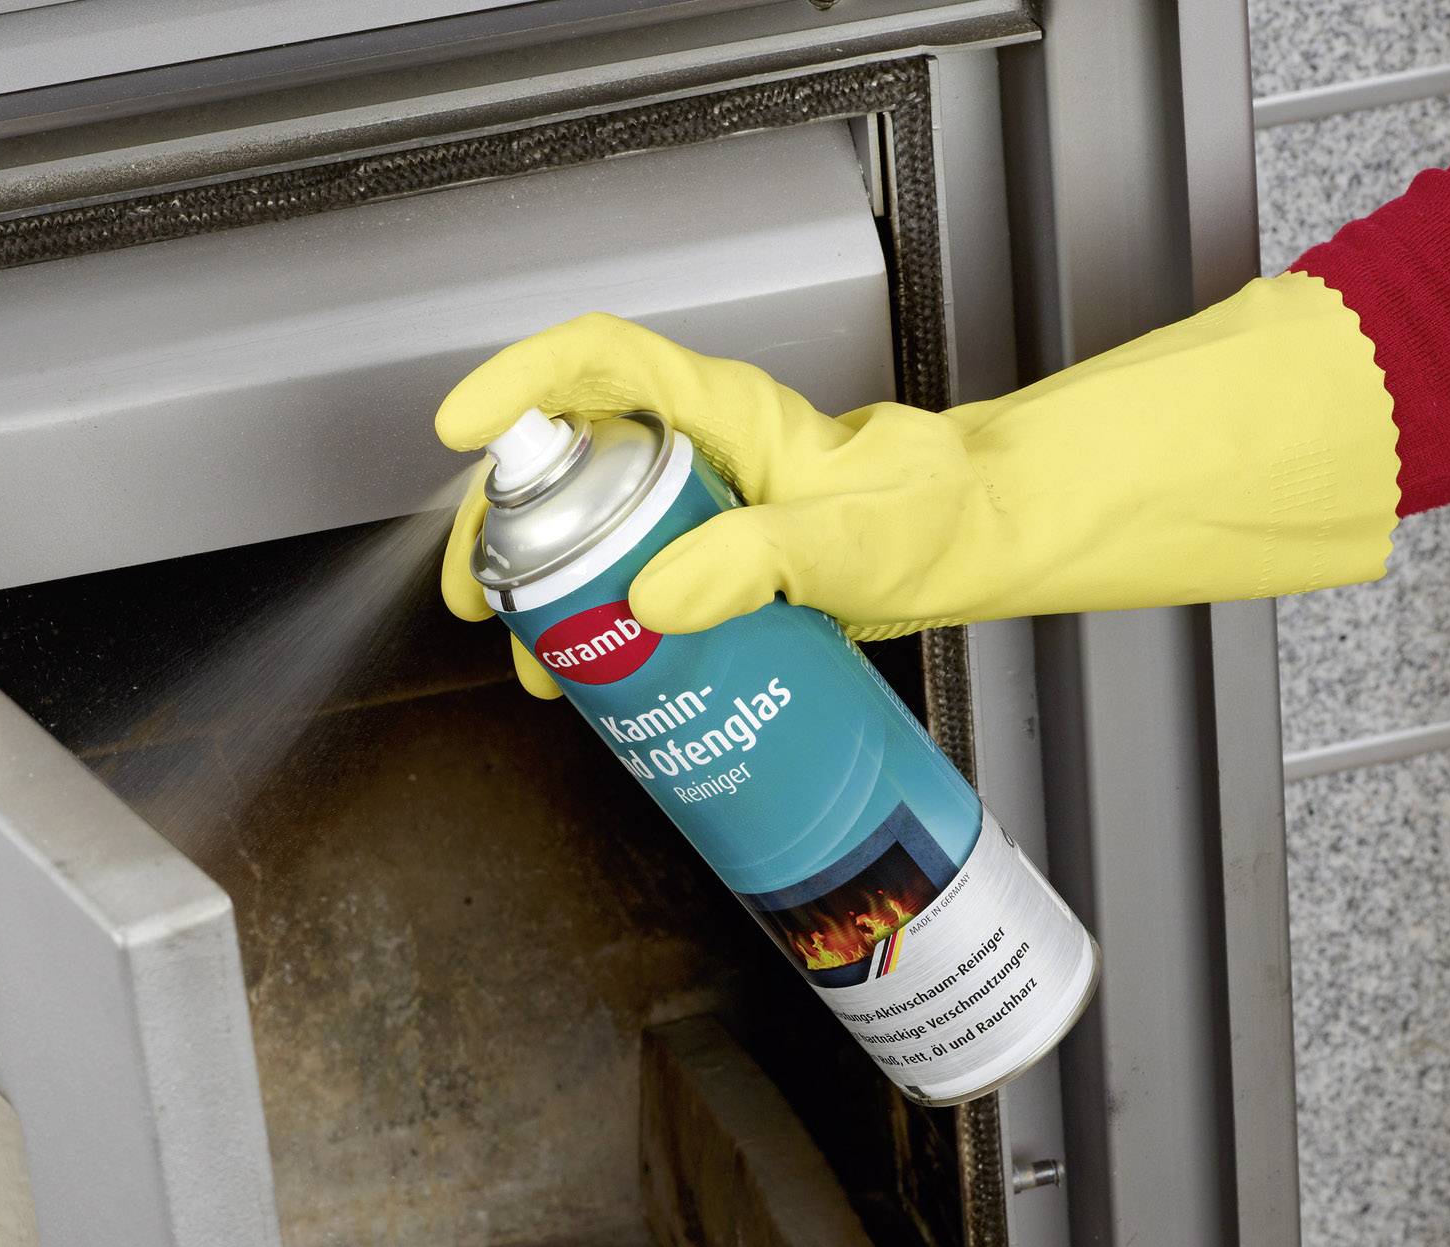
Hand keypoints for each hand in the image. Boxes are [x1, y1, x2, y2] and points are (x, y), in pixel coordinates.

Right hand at [437, 279, 1401, 694]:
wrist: (984, 542)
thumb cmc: (945, 515)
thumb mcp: (860, 539)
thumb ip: (765, 563)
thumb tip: (661, 598)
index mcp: (722, 416)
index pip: (601, 362)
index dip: (520, 380)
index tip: (465, 427)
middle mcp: (695, 451)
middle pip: (563, 456)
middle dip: (504, 523)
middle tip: (483, 595)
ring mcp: (698, 506)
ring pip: (585, 524)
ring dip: (542, 589)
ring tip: (539, 662)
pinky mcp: (709, 562)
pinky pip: (626, 579)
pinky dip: (594, 629)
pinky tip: (594, 682)